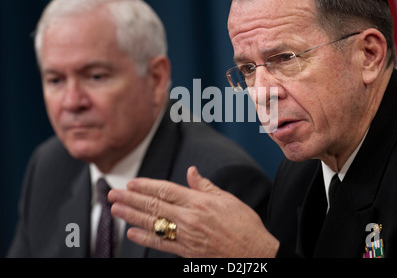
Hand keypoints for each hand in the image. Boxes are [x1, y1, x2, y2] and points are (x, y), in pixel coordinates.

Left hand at [108, 166, 278, 256]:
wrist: (254, 253)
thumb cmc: (244, 224)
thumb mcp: (227, 199)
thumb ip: (205, 186)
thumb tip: (191, 171)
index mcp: (200, 202)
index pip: (166, 190)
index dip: (146, 186)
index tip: (131, 183)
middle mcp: (190, 217)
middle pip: (154, 206)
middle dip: (131, 199)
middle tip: (113, 194)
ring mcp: (187, 236)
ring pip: (153, 224)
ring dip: (132, 216)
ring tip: (115, 209)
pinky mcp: (187, 252)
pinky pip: (162, 244)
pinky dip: (145, 238)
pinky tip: (132, 233)